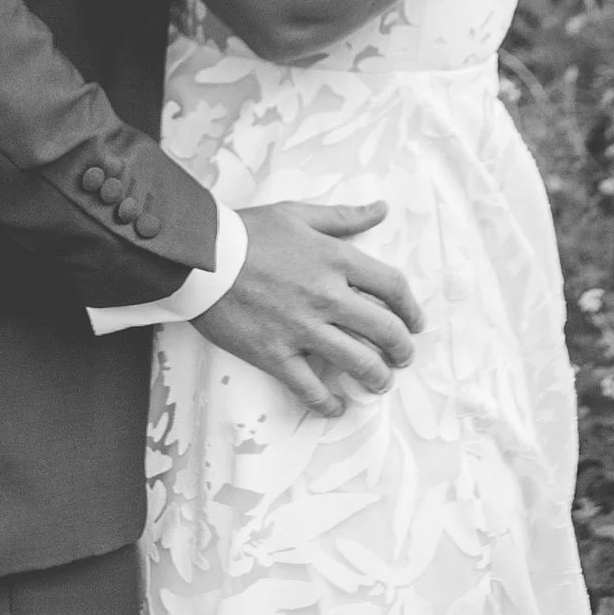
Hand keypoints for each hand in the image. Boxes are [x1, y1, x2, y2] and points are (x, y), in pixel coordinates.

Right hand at [195, 200, 423, 416]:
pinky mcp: (274, 354)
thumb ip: (343, 217)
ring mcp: (301, 329)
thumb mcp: (298, 214)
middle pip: (385, 330)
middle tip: (403, 357)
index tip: (415, 322)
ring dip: (377, 377)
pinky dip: (327, 402)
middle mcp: (326, 296)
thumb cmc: (247, 232)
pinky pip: (309, 388)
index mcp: (335, 260)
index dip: (412, 309)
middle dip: (402, 349)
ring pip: (357, 363)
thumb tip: (380, 209)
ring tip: (380, 383)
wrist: (198, 258)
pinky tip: (335, 405)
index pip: (393, 287)